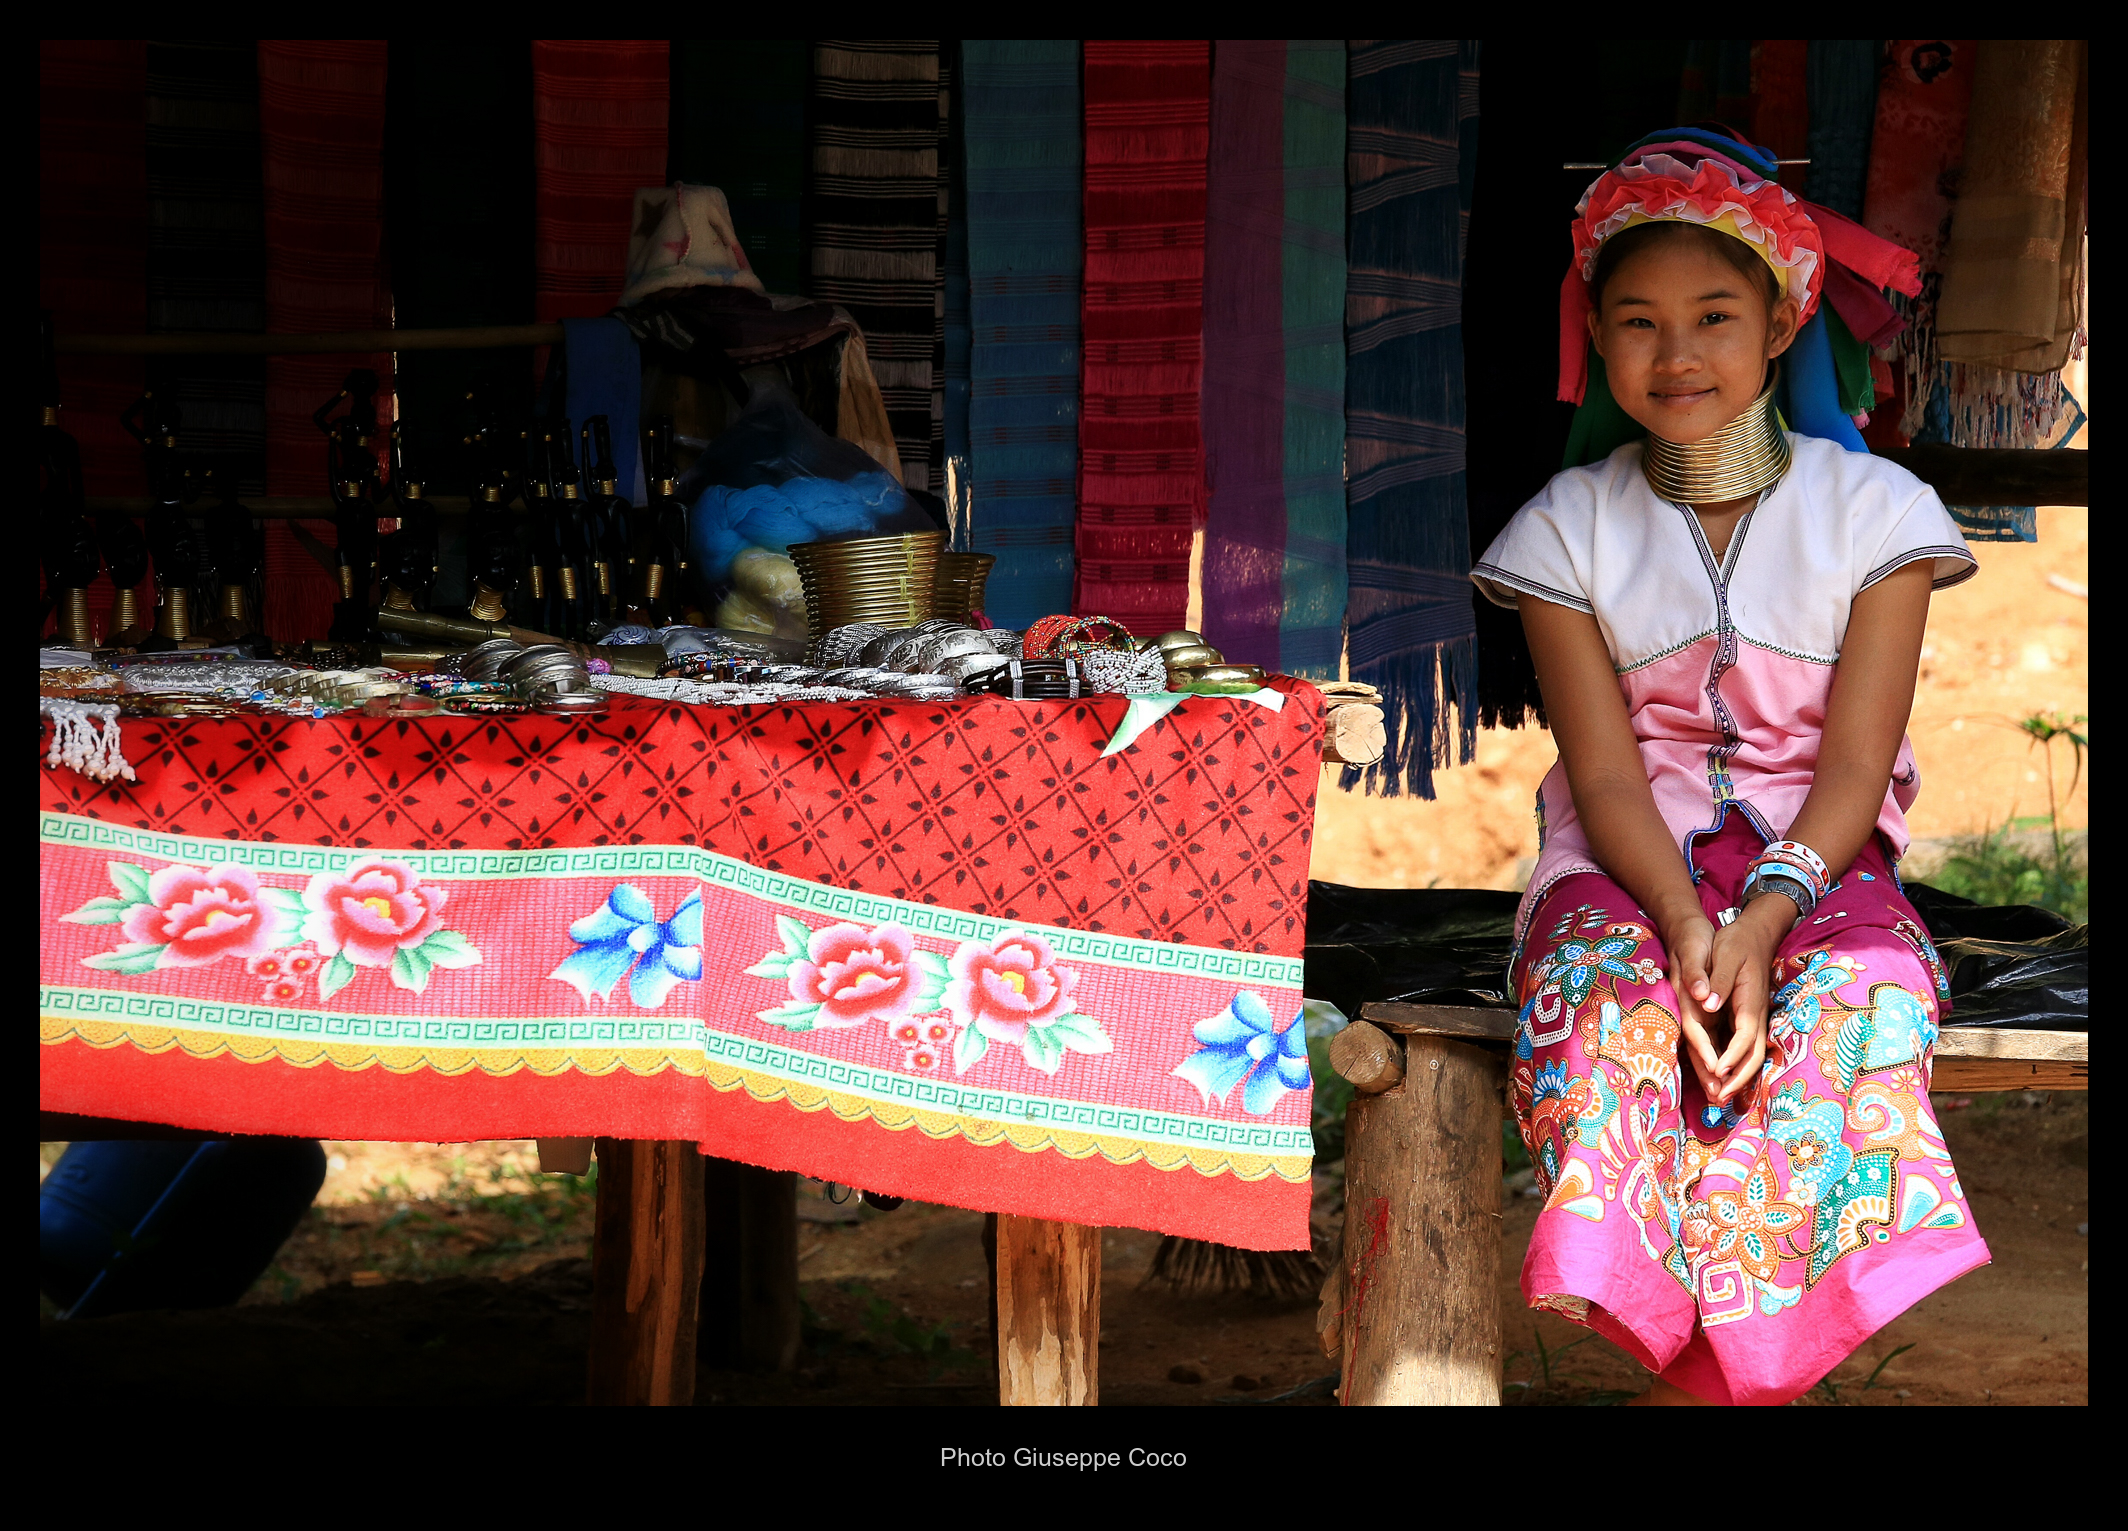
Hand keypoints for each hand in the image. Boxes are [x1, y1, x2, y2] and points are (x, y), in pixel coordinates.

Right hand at [1663, 911, 1727, 1101]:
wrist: (1684, 929)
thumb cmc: (1693, 939)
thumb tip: (1701, 996)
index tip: (1718, 1073)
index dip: (1707, 1053)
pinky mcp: (1703, 1012)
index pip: (1697, 1032)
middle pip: (1698, 1047)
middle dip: (1708, 1073)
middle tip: (1719, 1098)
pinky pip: (1711, 1039)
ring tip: (1722, 1094)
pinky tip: (1727, 1071)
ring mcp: (1696, 1012)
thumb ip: (1697, 974)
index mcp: (1689, 999)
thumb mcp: (1696, 950)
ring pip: (1705, 1047)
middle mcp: (1691, 1010)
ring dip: (1712, 1071)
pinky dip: (1718, 1057)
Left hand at [1665, 902, 1778, 1105]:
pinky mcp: (1747, 1017)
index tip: (1717, 1073)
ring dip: (1737, 1077)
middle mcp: (1755, 1015)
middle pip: (1752, 1055)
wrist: (1756, 933)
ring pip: (1750, 1055)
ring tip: (1719, 1097)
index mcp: (1750, 1002)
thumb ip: (1718, 980)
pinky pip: (1744, 1047)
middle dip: (1738, 1079)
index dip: (1732, 1057)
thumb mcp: (1726, 954)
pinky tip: (1722, 1076)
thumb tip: (1709, 1004)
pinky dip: (1735, 1064)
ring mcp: (1753, 1018)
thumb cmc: (1737, 942)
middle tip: (1719, 1099)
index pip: (1744, 1038)